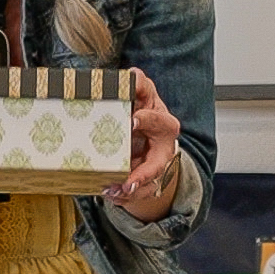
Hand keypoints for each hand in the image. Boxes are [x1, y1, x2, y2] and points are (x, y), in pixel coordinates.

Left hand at [110, 70, 183, 220]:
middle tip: (126, 182)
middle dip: (142, 174)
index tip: (133, 120)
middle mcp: (163, 146)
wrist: (146, 127)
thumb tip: (127, 77)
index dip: (148, 120)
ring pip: (149, 184)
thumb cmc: (142, 107)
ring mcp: (156, 164)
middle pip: (158, 164)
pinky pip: (139, 191)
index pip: (159, 121)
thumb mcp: (140, 92)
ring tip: (113, 192)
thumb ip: (134, 84)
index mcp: (162, 121)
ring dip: (131, 190)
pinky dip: (124, 196)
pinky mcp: (147, 177)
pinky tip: (111, 195)